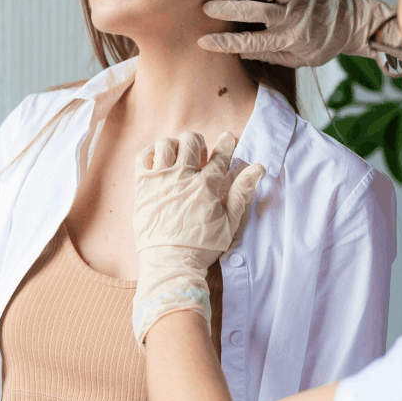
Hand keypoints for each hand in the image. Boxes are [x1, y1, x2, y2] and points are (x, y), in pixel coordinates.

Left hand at [131, 131, 265, 350]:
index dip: (226, 143)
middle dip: (198, 143)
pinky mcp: (142, 186)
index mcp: (206, 185)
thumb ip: (242, 191)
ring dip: (175, 147)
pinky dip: (152, 154)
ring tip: (178, 158)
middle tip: (199, 155)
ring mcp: (160, 179)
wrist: (169, 262)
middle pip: (191, 141)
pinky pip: (144, 156)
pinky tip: (159, 162)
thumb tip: (258, 168)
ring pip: (166, 144)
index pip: (220, 155)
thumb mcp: (230, 222)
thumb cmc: (202, 246)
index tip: (227, 137)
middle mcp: (183, 177)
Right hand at [199, 0, 399, 68]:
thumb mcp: (299, 60)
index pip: (252, 43)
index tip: (204, 42)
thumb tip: (240, 53)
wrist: (353, 20)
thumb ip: (270, 56)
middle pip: (255, 12)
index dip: (226, 42)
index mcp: (290, 39)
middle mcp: (293, 16)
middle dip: (228, 9)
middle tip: (205, 8)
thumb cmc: (324, 43)